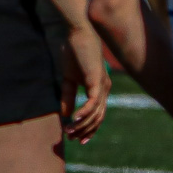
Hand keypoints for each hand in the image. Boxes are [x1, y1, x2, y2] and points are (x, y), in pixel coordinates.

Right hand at [59, 22, 110, 143]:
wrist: (78, 33)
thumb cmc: (73, 52)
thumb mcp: (69, 78)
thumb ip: (69, 96)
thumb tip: (67, 114)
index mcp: (100, 88)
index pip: (98, 114)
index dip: (89, 128)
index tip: (77, 139)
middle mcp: (105, 89)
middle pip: (98, 118)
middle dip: (86, 131)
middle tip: (71, 139)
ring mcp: (102, 86)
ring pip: (96, 113)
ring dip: (82, 124)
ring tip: (69, 130)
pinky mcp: (97, 81)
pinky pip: (92, 103)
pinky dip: (84, 113)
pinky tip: (74, 120)